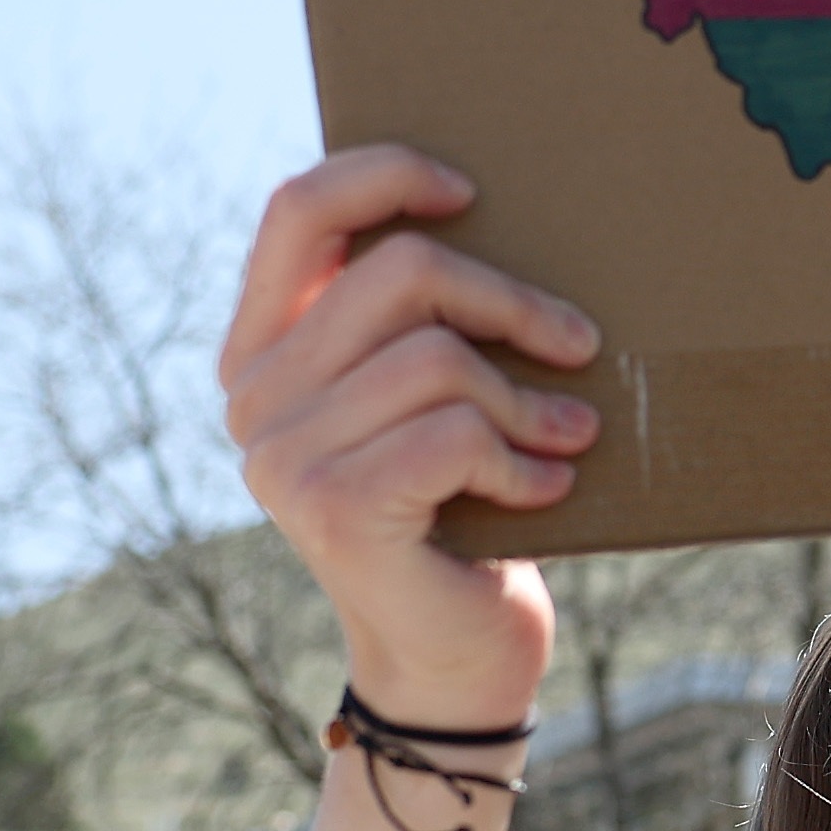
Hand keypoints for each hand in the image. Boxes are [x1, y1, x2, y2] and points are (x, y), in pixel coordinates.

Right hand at [221, 148, 595, 725]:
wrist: (454, 656)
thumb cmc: (459, 508)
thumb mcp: (429, 397)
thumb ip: (416, 318)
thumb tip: (487, 205)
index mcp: (263, 350)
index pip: (298, 210)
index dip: (385, 174)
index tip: (471, 192)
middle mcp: (253, 399)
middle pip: (398, 273)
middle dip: (509, 302)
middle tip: (577, 344)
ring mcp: (284, 458)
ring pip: (439, 356)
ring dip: (526, 399)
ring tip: (564, 434)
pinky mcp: (335, 510)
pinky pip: (457, 434)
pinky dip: (523, 463)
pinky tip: (546, 491)